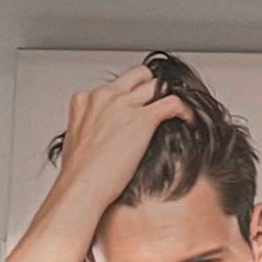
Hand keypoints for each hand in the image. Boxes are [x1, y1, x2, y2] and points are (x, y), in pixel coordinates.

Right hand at [52, 64, 192, 209]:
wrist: (82, 187)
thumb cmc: (78, 172)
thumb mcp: (75, 138)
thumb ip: (91, 125)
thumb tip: (106, 130)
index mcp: (84, 100)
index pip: (115, 85)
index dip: (130, 94)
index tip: (138, 105)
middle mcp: (103, 97)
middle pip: (138, 75)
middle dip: (151, 86)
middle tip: (160, 102)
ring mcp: (123, 106)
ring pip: (158, 84)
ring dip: (169, 96)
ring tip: (177, 111)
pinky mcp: (142, 119)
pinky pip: (174, 103)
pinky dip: (185, 110)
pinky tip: (187, 119)